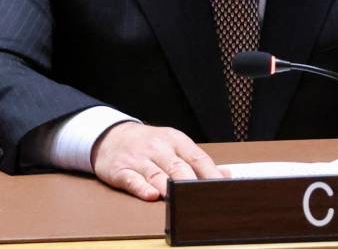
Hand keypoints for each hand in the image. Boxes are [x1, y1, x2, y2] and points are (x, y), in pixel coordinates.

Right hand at [91, 122, 227, 200]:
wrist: (112, 136)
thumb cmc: (149, 144)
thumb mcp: (174, 144)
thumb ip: (197, 161)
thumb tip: (225, 174)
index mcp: (175, 140)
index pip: (197, 158)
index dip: (211, 174)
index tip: (222, 187)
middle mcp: (158, 148)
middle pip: (179, 167)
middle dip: (192, 184)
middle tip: (205, 198)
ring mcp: (138, 159)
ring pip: (157, 175)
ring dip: (170, 188)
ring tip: (182, 200)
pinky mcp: (120, 170)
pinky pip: (132, 180)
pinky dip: (142, 188)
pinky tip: (152, 195)